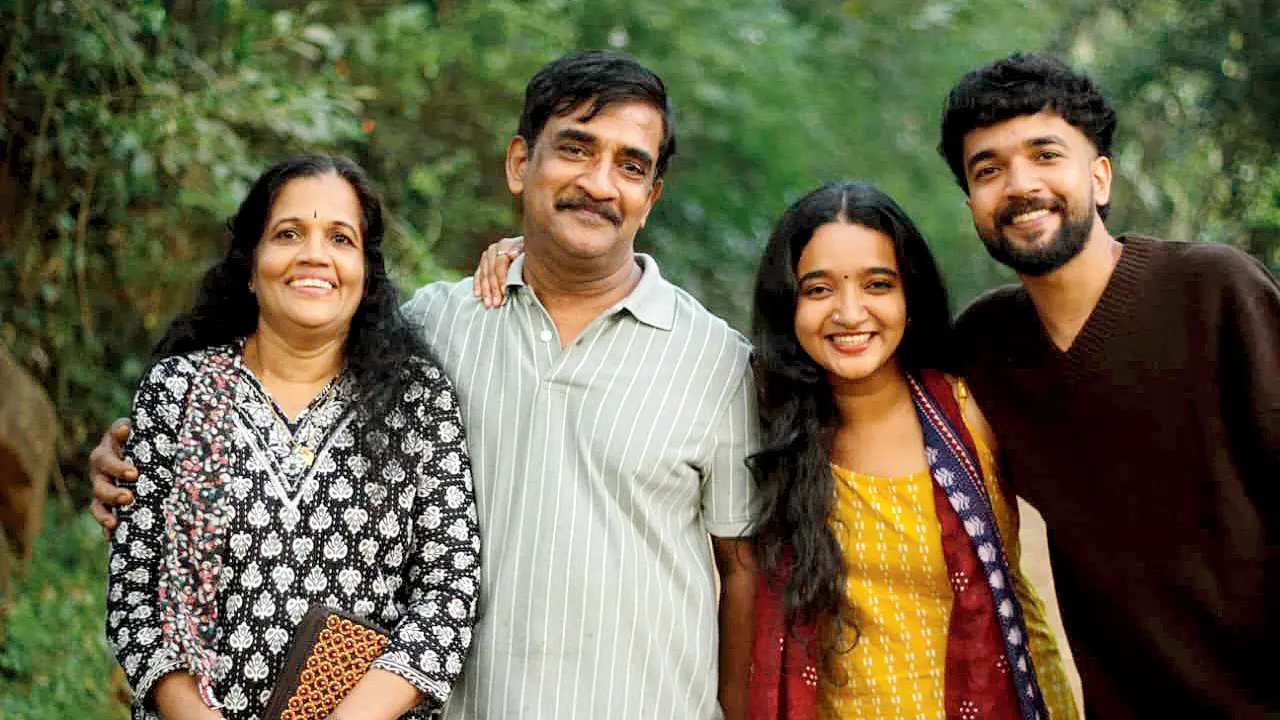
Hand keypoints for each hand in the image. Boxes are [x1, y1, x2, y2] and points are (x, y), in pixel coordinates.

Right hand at [88, 417, 136, 538]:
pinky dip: (105, 525)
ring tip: (114, 522)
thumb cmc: (146, 435)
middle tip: (129, 498)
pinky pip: (102, 513)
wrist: (143, 444)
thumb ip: (141, 431)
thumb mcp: (144, 430)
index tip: (134, 473)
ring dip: (105, 511)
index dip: (118, 465)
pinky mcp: (106, 498)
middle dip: (112, 491)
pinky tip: (110, 537)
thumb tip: (125, 428)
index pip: (107, 455)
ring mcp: (102, 481)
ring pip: (97, 498)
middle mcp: (102, 464)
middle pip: (100, 479)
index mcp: (110, 445)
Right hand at [471, 236, 523, 307]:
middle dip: (493, 289)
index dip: (502, 278)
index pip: (500, 263)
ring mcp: (487, 256)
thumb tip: (513, 254)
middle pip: (491, 271)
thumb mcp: (530, 255)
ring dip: (485, 291)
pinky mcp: (483, 264)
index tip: (504, 292)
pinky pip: (478, 275)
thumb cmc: (531, 257)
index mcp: (506, 244)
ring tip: (488, 304)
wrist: (527, 253)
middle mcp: (494, 249)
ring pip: (483, 275)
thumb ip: (523, 256)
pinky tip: (478, 295)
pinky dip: (478, 286)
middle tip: (496, 303)